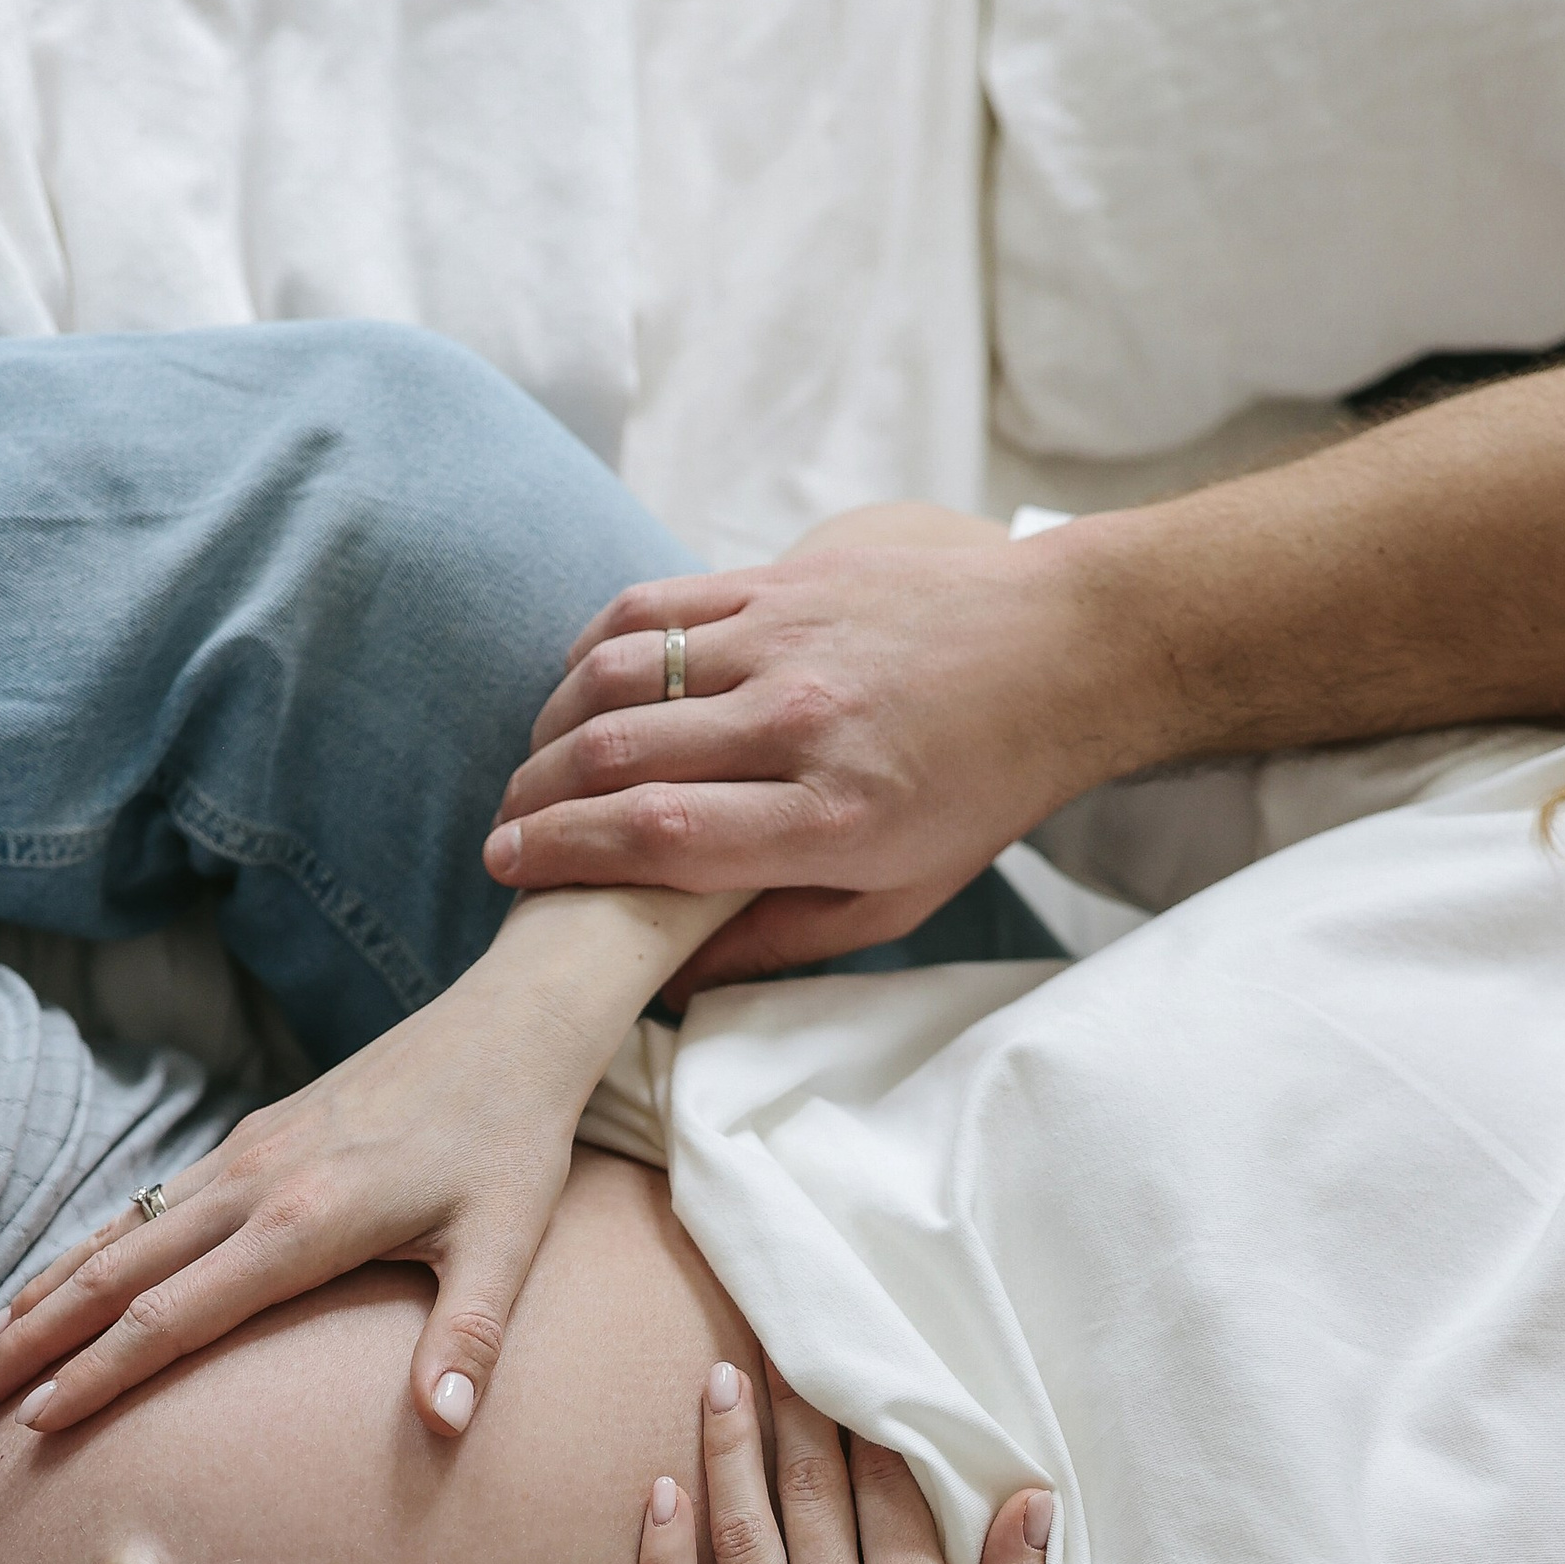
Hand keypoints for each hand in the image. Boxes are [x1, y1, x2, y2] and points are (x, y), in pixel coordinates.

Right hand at [0, 969, 584, 1442]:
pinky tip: (61, 1278)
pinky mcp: (252, 1137)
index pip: (177, 1314)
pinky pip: (149, 1201)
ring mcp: (245, 1155)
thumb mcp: (509, 1243)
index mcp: (308, 1221)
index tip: (40, 1421)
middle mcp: (256, 1184)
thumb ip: (471, 1337)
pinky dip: (92, 1245)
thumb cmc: (515, 1143)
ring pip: (121, 1231)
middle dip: (39, 1337)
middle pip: (120, 1273)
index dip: (102, 1371)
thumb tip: (447, 1428)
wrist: (509, 1025)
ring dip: (48, 1291)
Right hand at [485, 512, 1118, 987]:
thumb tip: (664, 983)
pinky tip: (576, 692)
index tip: (509, 869)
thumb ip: (775, 942)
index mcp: (829, 817)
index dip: (563, 854)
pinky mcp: (781, 580)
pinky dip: (593, 652)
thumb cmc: (975, 792)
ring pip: (618, 674)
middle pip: (618, 754)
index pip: (656, 833)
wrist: (1058, 653)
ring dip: (551, 726)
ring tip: (534, 772)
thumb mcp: (894, 902)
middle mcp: (799, 722)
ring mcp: (787, 638)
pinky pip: (652, 607)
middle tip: (506, 834)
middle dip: (535, 799)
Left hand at [635, 1358, 1051, 1563]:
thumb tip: (1028, 1497)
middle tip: (766, 1333)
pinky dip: (665, 1549)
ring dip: (725, 1450)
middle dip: (790, 1407)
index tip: (843, 1353)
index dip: (864, 1415)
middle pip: (809, 1493)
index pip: (886, 1491)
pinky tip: (658, 1493)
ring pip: (737, 1534)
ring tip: (713, 1383)